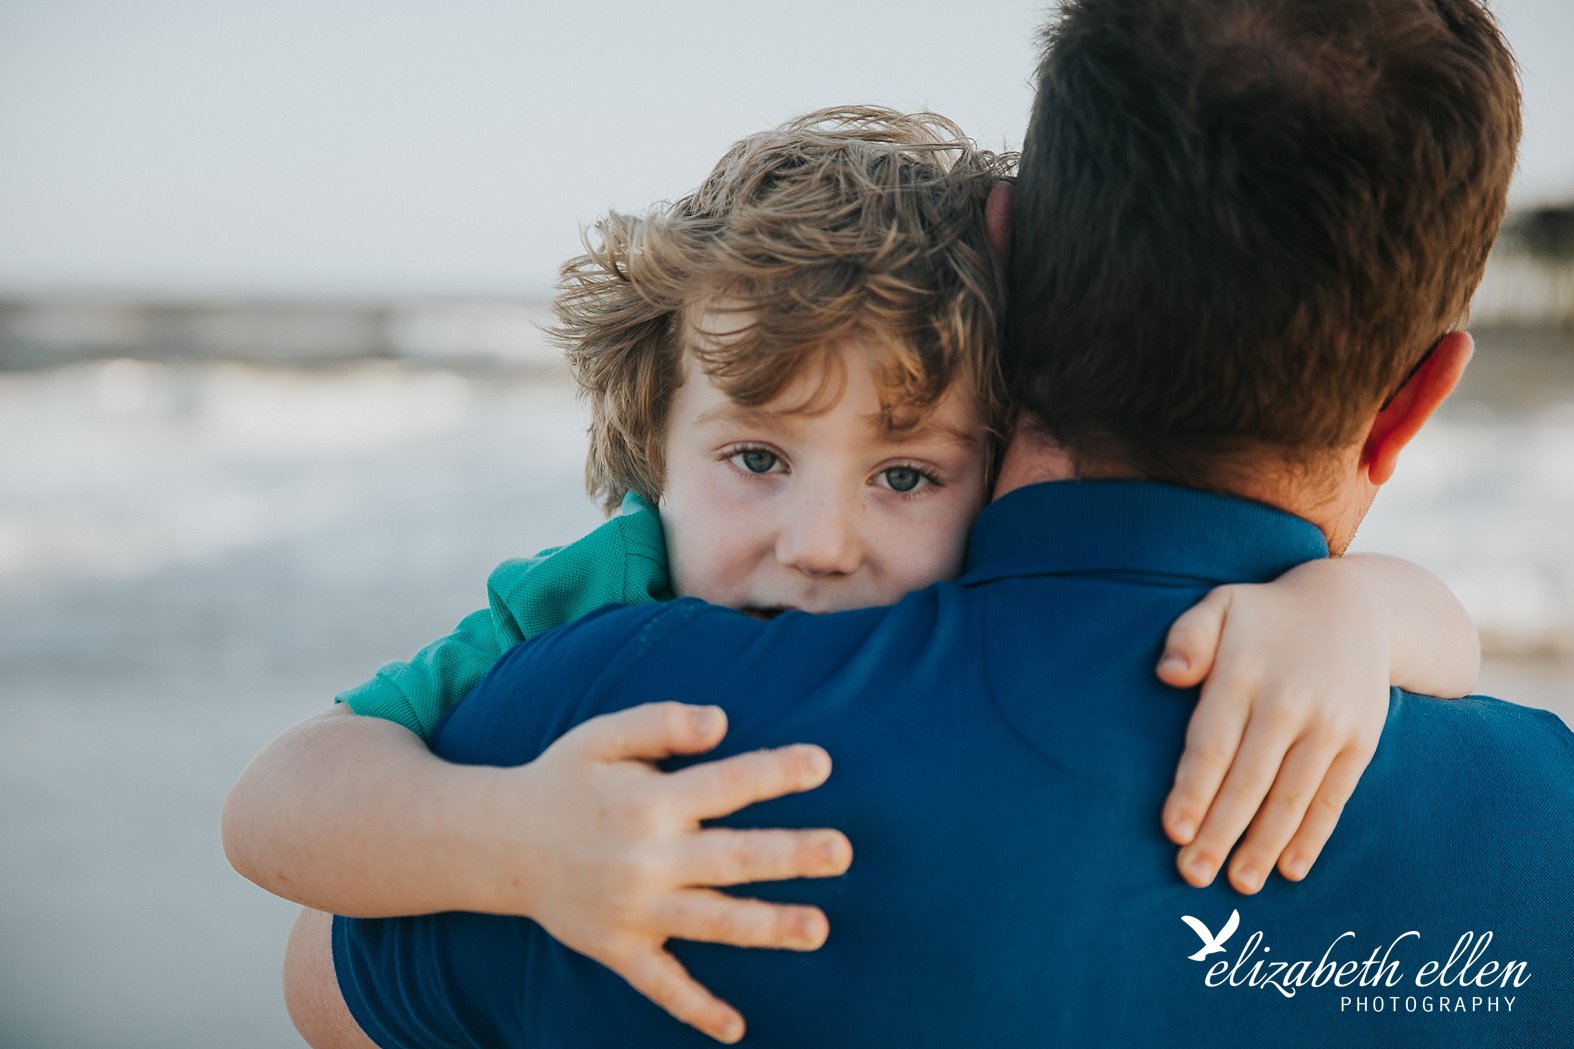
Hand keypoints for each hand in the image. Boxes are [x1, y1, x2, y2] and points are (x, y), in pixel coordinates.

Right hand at [497, 701, 851, 1043]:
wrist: (496, 842)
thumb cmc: (564, 780)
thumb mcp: (603, 736)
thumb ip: (661, 722)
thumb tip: (721, 722)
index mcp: (648, 800)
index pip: (725, 783)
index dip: (775, 772)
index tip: (823, 764)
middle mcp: (646, 858)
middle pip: (730, 857)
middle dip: (790, 855)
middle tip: (842, 851)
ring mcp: (633, 910)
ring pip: (712, 922)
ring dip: (767, 927)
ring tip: (819, 928)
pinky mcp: (618, 948)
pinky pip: (660, 985)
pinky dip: (696, 1009)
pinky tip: (736, 1028)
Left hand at [1156, 567, 1387, 893]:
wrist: (1357, 606)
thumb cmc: (1266, 618)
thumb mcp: (1221, 606)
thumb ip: (1188, 638)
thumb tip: (1167, 675)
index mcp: (1243, 674)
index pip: (1212, 744)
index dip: (1193, 791)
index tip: (1173, 832)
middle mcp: (1287, 702)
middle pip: (1248, 780)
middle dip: (1220, 832)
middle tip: (1193, 874)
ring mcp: (1329, 724)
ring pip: (1290, 796)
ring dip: (1264, 845)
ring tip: (1240, 883)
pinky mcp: (1361, 740)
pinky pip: (1332, 796)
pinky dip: (1312, 835)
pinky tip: (1291, 868)